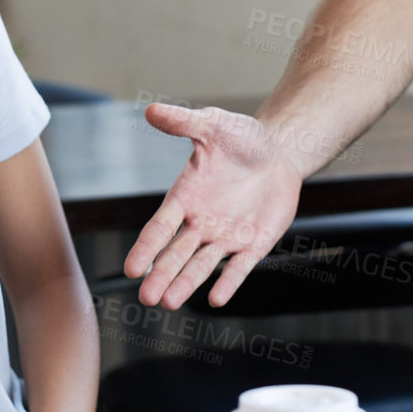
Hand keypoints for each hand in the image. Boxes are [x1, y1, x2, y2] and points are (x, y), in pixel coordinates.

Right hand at [123, 103, 302, 309]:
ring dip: (186, 283)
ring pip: (201, 265)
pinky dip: (228, 282)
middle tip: (147, 297)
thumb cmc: (242, 139)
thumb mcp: (213, 125)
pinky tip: (217, 298)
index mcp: (184, 197)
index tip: (132, 268)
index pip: (159, 227)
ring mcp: (225, 236)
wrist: (280, 152)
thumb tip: (151, 109)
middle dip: (161, 275)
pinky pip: (238, 267)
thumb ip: (184, 122)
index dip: (146, 248)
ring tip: (170, 302)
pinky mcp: (252, 244)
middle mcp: (200, 222)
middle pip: (175, 254)